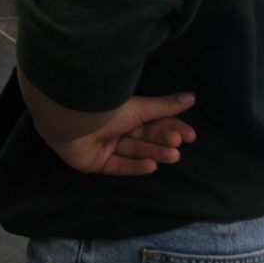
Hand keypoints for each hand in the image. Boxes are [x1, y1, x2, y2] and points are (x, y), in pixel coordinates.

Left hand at [46, 92, 196, 175]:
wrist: (71, 118)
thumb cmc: (105, 108)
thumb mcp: (139, 108)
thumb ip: (165, 106)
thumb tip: (192, 97)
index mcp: (122, 113)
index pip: (151, 122)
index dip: (171, 128)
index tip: (190, 135)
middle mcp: (112, 129)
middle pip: (143, 138)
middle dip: (162, 141)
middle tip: (179, 145)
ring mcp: (102, 146)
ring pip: (132, 151)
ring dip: (154, 153)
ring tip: (173, 155)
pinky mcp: (93, 162)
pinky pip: (117, 166)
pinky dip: (134, 166)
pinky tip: (151, 166)